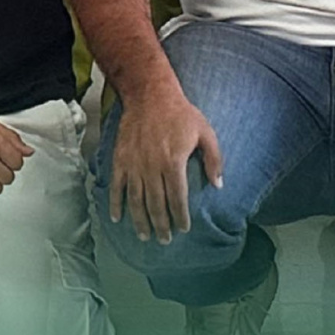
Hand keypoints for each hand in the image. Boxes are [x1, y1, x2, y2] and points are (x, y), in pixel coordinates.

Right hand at [106, 81, 223, 244]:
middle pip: (156, 205)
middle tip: (164, 240)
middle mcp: (151, 168)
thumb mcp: (205, 132)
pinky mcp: (120, 159)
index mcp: (173, 163)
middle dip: (161, 226)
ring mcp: (134, 165)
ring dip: (140, 221)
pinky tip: (117, 218)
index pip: (177, 199)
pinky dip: (115, 203)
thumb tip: (218, 185)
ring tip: (145, 236)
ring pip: (136, 200)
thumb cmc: (180, 113)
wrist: (149, 95)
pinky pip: (117, 186)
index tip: (183, 229)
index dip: (180, 217)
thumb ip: (214, 159)